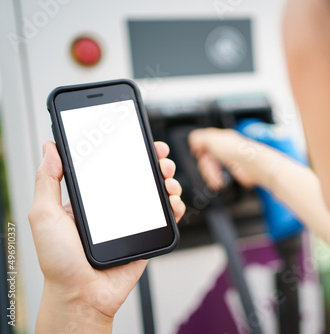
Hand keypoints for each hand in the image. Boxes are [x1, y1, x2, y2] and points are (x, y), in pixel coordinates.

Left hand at [29, 141, 184, 332]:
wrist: (82, 295)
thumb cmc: (59, 261)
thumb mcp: (44, 215)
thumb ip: (47, 180)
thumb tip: (49, 148)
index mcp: (91, 199)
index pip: (112, 166)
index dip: (127, 150)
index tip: (137, 139)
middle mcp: (113, 207)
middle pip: (140, 176)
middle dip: (155, 162)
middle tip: (160, 158)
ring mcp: (132, 221)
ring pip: (157, 193)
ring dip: (168, 181)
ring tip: (167, 181)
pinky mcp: (146, 236)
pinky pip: (166, 218)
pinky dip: (175, 206)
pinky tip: (173, 202)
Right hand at [188, 128, 271, 189]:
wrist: (255, 166)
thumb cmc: (237, 151)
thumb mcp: (212, 139)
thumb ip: (198, 138)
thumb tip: (194, 144)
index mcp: (220, 137)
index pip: (202, 142)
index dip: (198, 150)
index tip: (199, 153)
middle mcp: (224, 148)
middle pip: (204, 158)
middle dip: (205, 166)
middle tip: (211, 167)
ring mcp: (228, 160)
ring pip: (210, 168)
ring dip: (210, 175)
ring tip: (216, 179)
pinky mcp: (232, 172)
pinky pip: (217, 176)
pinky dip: (215, 180)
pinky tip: (219, 182)